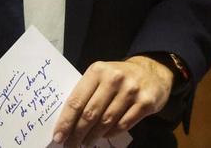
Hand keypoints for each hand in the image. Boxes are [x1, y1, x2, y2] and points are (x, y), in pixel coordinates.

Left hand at [51, 56, 172, 146]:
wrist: (152, 72)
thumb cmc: (118, 76)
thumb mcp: (100, 76)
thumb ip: (86, 92)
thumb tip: (67, 121)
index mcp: (97, 70)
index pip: (77, 100)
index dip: (66, 121)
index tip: (58, 136)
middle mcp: (114, 79)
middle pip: (90, 114)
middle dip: (78, 133)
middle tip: (71, 144)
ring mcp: (131, 91)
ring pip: (106, 122)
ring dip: (93, 136)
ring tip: (86, 142)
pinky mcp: (145, 103)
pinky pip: (123, 125)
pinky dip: (111, 134)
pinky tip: (104, 136)